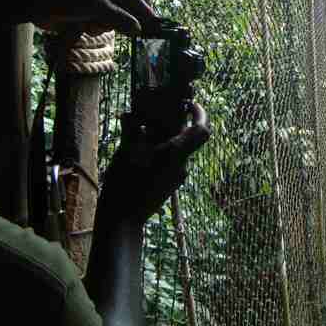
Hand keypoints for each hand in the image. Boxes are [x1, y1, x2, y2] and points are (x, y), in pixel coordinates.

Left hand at [32, 0, 155, 36]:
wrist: (35, 3)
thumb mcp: (96, 6)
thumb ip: (118, 17)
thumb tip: (138, 29)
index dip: (142, 9)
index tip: (155, 22)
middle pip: (121, 8)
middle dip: (122, 20)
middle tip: (137, 34)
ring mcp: (91, 0)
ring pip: (110, 18)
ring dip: (103, 25)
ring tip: (91, 25)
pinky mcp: (82, 12)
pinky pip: (97, 23)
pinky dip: (93, 28)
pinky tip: (83, 28)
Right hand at [97, 103, 209, 224]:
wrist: (123, 221)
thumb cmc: (124, 184)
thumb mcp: (125, 153)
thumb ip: (132, 132)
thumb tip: (130, 115)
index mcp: (174, 153)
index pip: (202, 130)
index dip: (200, 114)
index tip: (190, 105)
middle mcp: (181, 165)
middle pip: (188, 139)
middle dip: (175, 126)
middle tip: (157, 117)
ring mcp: (177, 178)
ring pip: (178, 151)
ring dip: (166, 141)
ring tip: (142, 135)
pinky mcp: (170, 186)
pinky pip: (171, 163)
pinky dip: (162, 154)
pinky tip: (141, 154)